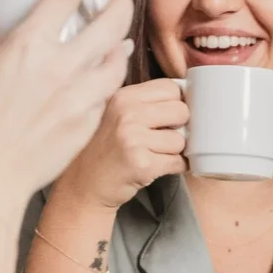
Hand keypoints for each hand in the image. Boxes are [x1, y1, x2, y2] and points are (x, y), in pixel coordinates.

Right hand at [0, 0, 134, 212]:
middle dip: (119, 1)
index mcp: (28, 46)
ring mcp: (79, 96)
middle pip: (109, 22)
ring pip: (117, 59)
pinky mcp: (87, 123)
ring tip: (120, 38)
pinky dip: (109, 81)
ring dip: (121, 43)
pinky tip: (105, 78)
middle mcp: (60, 66)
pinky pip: (107, 93)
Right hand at [55, 78, 188, 208]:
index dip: (175, 103)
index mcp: (123, 96)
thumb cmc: (104, 149)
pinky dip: (173, 167)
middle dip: (178, 127)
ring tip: (151, 155)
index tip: (167, 117)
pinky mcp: (142, 164)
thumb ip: (144, 102)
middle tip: (159, 139)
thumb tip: (188, 95)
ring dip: (173, 151)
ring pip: (180, 140)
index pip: (170, 87)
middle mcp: (127, 114)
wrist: (83, 185)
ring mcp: (134, 139)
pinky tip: (154, 167)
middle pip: (181, 111)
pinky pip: (177, 162)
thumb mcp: (116, 113)